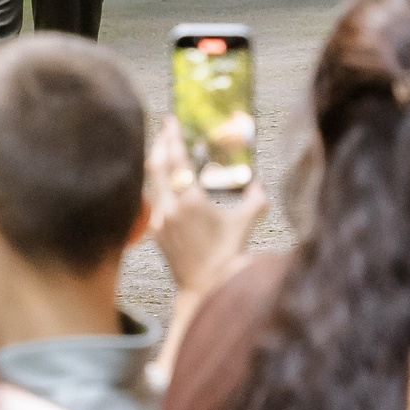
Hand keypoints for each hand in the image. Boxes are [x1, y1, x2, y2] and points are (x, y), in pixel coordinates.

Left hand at [147, 118, 267, 295]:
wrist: (206, 288)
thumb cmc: (228, 256)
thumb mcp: (246, 223)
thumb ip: (255, 199)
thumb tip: (258, 183)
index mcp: (191, 202)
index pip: (177, 161)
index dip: (173, 138)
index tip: (171, 121)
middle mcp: (170, 208)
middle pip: (157, 166)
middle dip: (161, 143)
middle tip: (165, 126)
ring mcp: (159, 220)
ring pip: (151, 181)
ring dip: (156, 161)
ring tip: (163, 148)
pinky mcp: (156, 231)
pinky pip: (152, 198)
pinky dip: (156, 182)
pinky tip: (162, 179)